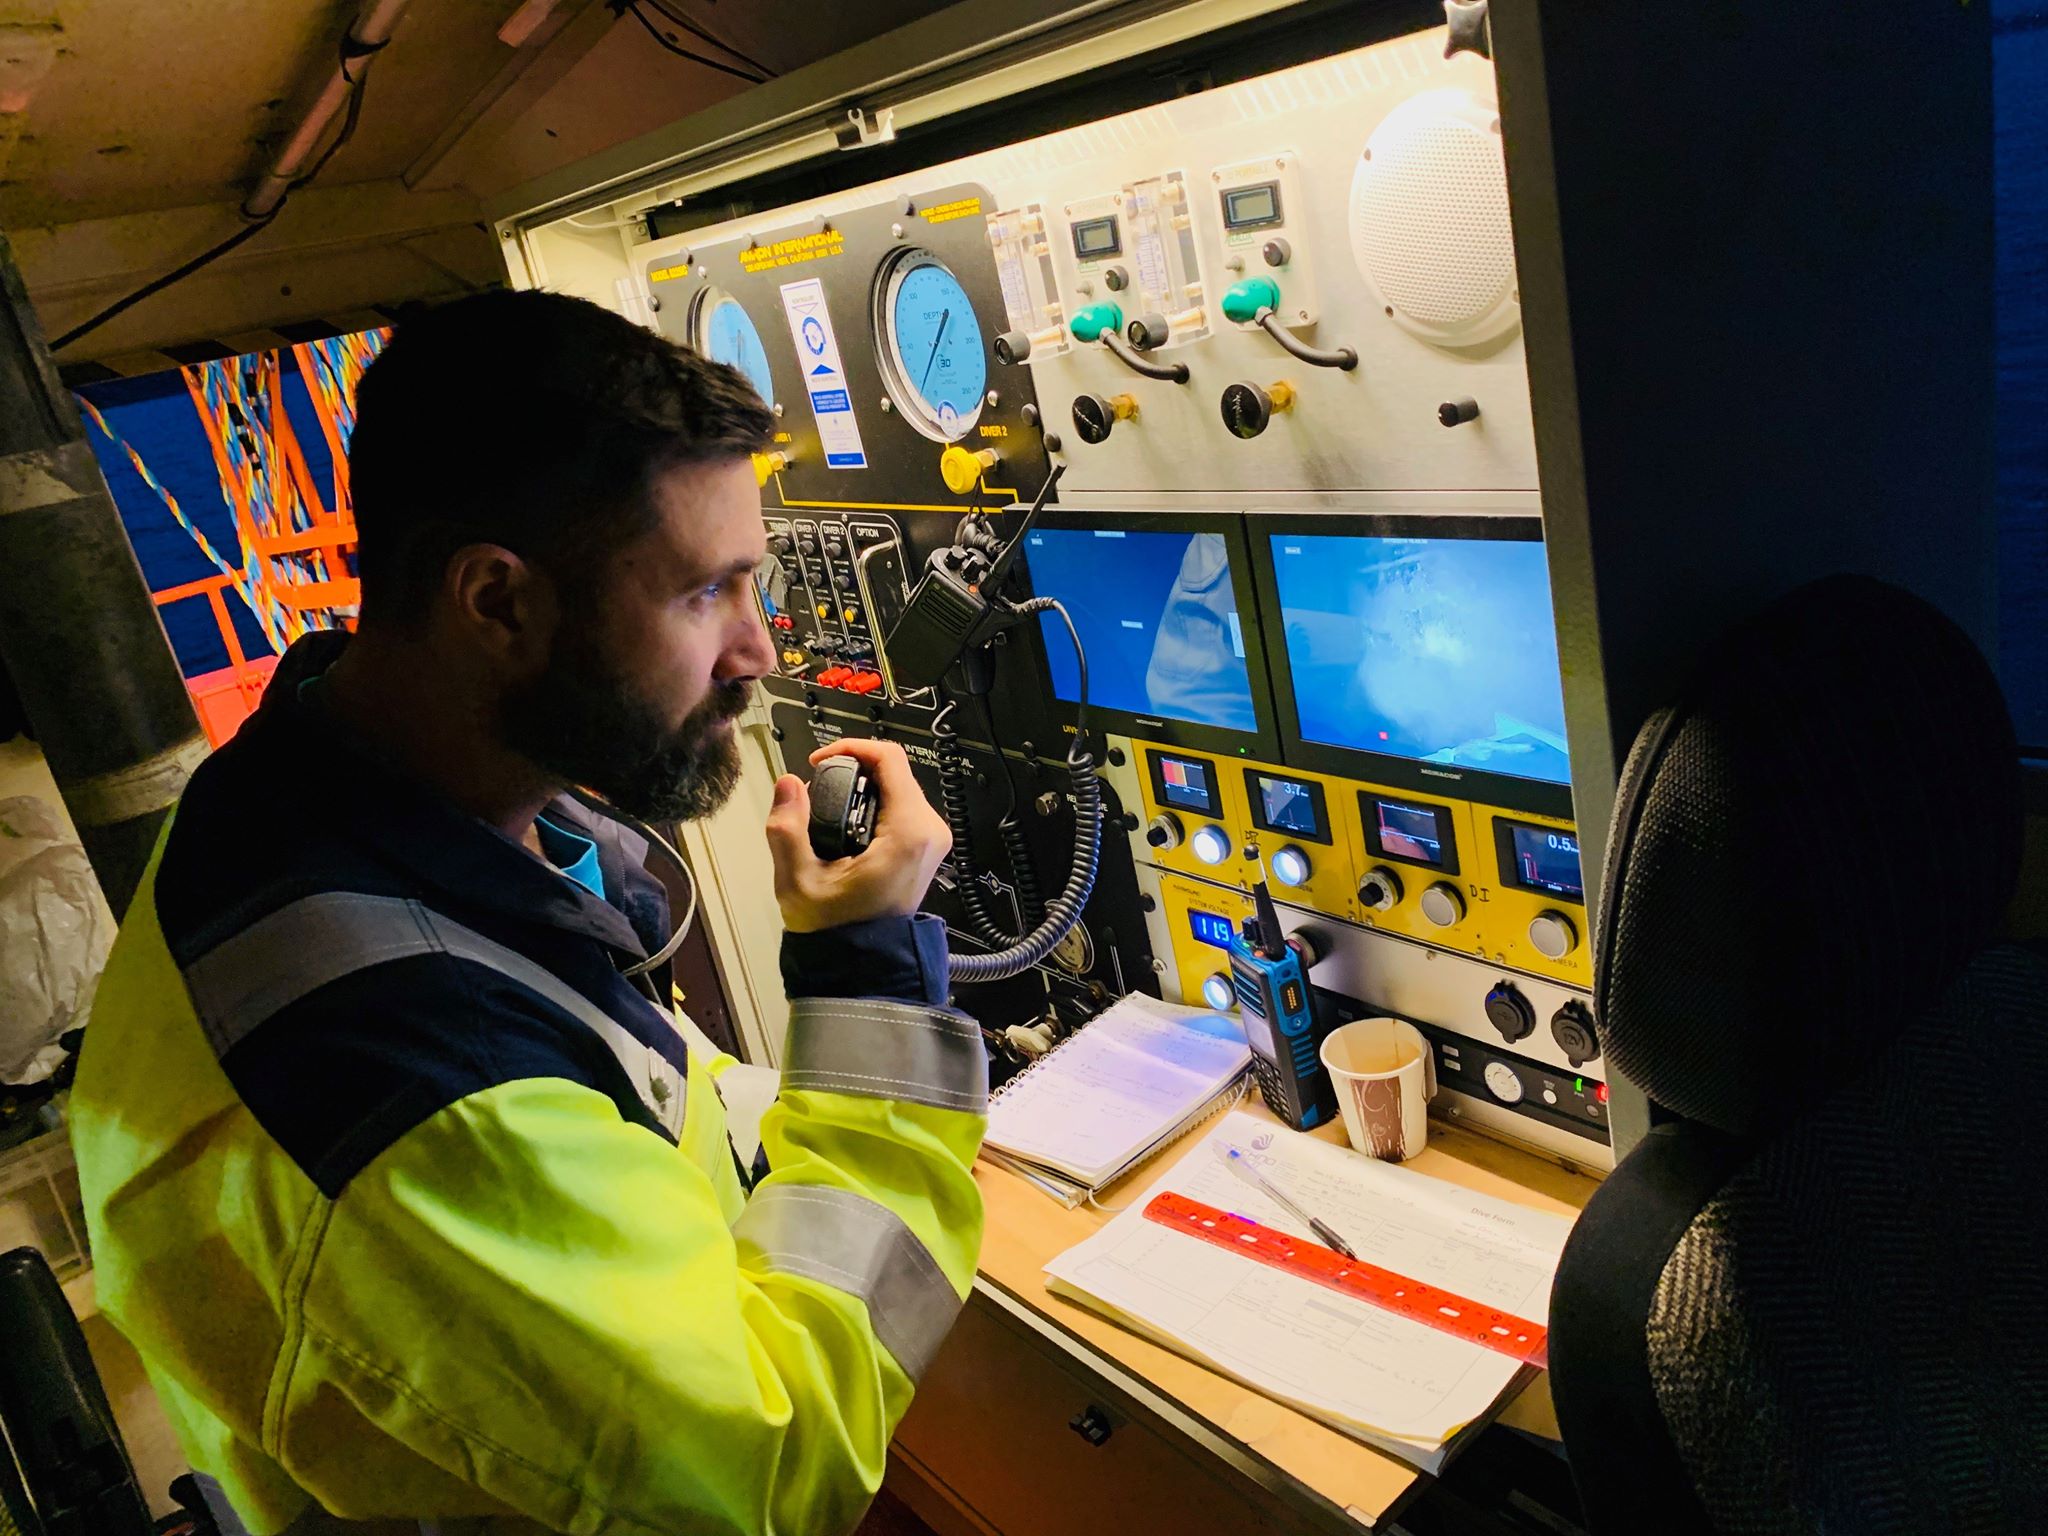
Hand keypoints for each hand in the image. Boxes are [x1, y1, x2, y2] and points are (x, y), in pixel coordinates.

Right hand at [764, 740, 951, 933]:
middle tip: (816, 791)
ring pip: (897, 786)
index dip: (851, 748)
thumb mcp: (798, 880)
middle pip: (894, 770)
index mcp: (910, 832)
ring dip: (859, 787)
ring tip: (824, 807)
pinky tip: (843, 822)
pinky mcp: (925, 847)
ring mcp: (932, 839)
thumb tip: (788, 784)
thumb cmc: (834, 927)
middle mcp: (930, 831)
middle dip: (851, 770)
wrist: (860, 963)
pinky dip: (871, 804)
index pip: (890, 759)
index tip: (818, 761)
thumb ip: (788, 829)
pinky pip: (901, 806)